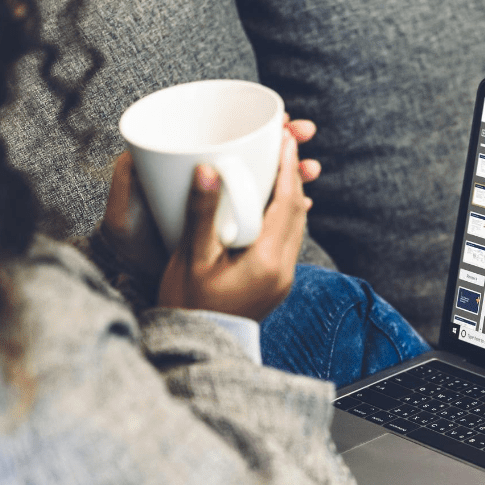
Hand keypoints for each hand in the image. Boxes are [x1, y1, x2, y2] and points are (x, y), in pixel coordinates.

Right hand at [157, 123, 317, 320]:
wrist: (196, 346)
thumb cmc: (187, 304)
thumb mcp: (191, 257)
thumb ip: (202, 213)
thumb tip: (209, 169)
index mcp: (267, 261)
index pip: (287, 203)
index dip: (288, 167)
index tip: (286, 138)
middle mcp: (283, 271)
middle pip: (297, 212)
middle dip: (292, 175)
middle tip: (283, 144)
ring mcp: (283, 280)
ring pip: (296, 226)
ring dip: (290, 195)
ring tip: (279, 167)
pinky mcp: (276, 285)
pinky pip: (288, 241)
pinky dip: (284, 216)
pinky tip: (273, 205)